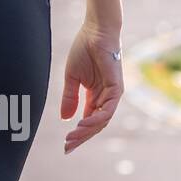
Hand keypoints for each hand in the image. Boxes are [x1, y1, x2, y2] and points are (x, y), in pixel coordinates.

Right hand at [60, 21, 123, 153]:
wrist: (95, 32)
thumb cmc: (84, 50)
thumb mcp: (71, 78)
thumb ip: (69, 98)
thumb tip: (64, 118)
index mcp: (95, 95)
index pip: (88, 120)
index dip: (77, 134)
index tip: (65, 145)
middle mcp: (105, 98)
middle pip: (95, 124)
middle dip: (81, 137)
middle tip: (67, 147)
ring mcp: (112, 94)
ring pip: (102, 121)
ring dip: (87, 131)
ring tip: (72, 137)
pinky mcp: (117, 89)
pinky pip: (108, 110)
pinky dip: (96, 119)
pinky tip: (83, 124)